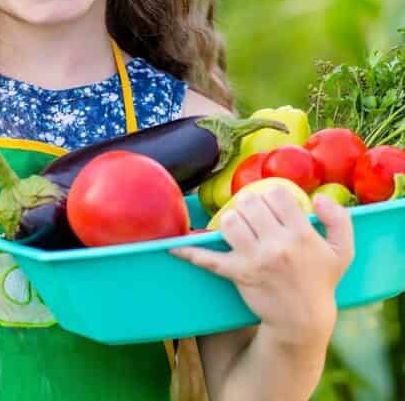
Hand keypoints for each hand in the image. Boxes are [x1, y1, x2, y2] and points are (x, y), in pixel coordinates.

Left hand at [170, 188, 354, 340]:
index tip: (273, 207)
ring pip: (229, 221)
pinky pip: (209, 259)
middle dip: (248, 205)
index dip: (271, 196)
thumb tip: (319, 197)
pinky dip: (189, 252)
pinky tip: (173, 247)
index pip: (276, 194)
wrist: (304, 320)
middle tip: (253, 216)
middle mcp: (278, 245)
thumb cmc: (319, 281)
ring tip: (238, 228)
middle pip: (249, 203)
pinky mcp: (237, 274)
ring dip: (230, 221)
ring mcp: (256, 260)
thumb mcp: (342, 252)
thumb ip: (339, 219)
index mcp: (302, 234)